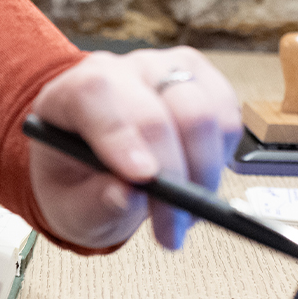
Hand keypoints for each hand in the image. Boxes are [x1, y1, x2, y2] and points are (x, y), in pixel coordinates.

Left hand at [27, 48, 242, 250]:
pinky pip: (227, 121)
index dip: (123, 136)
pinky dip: (219, 162)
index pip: (96, 94)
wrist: (93, 171)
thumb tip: (127, 196)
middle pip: (162, 109)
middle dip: (174, 176)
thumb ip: (93, 203)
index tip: (144, 180)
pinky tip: (196, 185)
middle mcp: (121, 71)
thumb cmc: (76, 182)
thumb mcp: (70, 206)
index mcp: (71, 92)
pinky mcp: (203, 83)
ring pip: (204, 114)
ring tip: (183, 214)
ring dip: (202, 175)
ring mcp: (165, 71)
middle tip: (172, 227)